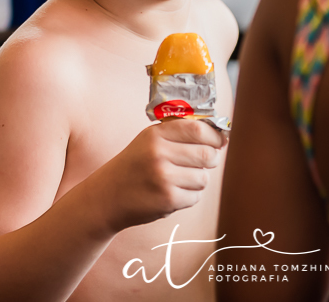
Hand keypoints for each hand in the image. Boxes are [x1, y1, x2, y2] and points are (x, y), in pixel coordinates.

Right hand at [93, 119, 227, 232]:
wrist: (107, 196)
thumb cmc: (135, 165)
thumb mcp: (150, 140)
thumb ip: (179, 133)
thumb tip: (221, 136)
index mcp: (156, 134)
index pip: (198, 129)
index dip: (215, 136)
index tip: (220, 140)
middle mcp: (158, 153)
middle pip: (207, 154)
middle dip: (212, 159)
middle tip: (205, 161)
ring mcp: (163, 177)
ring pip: (204, 178)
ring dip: (198, 180)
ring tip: (180, 179)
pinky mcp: (167, 200)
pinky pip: (196, 196)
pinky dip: (190, 196)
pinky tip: (172, 193)